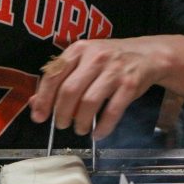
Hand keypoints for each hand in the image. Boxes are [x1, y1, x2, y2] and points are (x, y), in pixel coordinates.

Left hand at [29, 38, 166, 139]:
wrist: (148, 55)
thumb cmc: (110, 61)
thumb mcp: (84, 63)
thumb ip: (60, 79)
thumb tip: (35, 103)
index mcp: (79, 50)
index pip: (54, 75)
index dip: (44, 99)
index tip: (39, 117)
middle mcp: (95, 57)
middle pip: (70, 90)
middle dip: (62, 113)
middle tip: (61, 125)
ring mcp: (114, 70)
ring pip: (89, 101)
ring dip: (81, 121)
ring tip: (80, 129)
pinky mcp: (130, 84)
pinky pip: (113, 110)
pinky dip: (104, 126)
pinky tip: (98, 133)